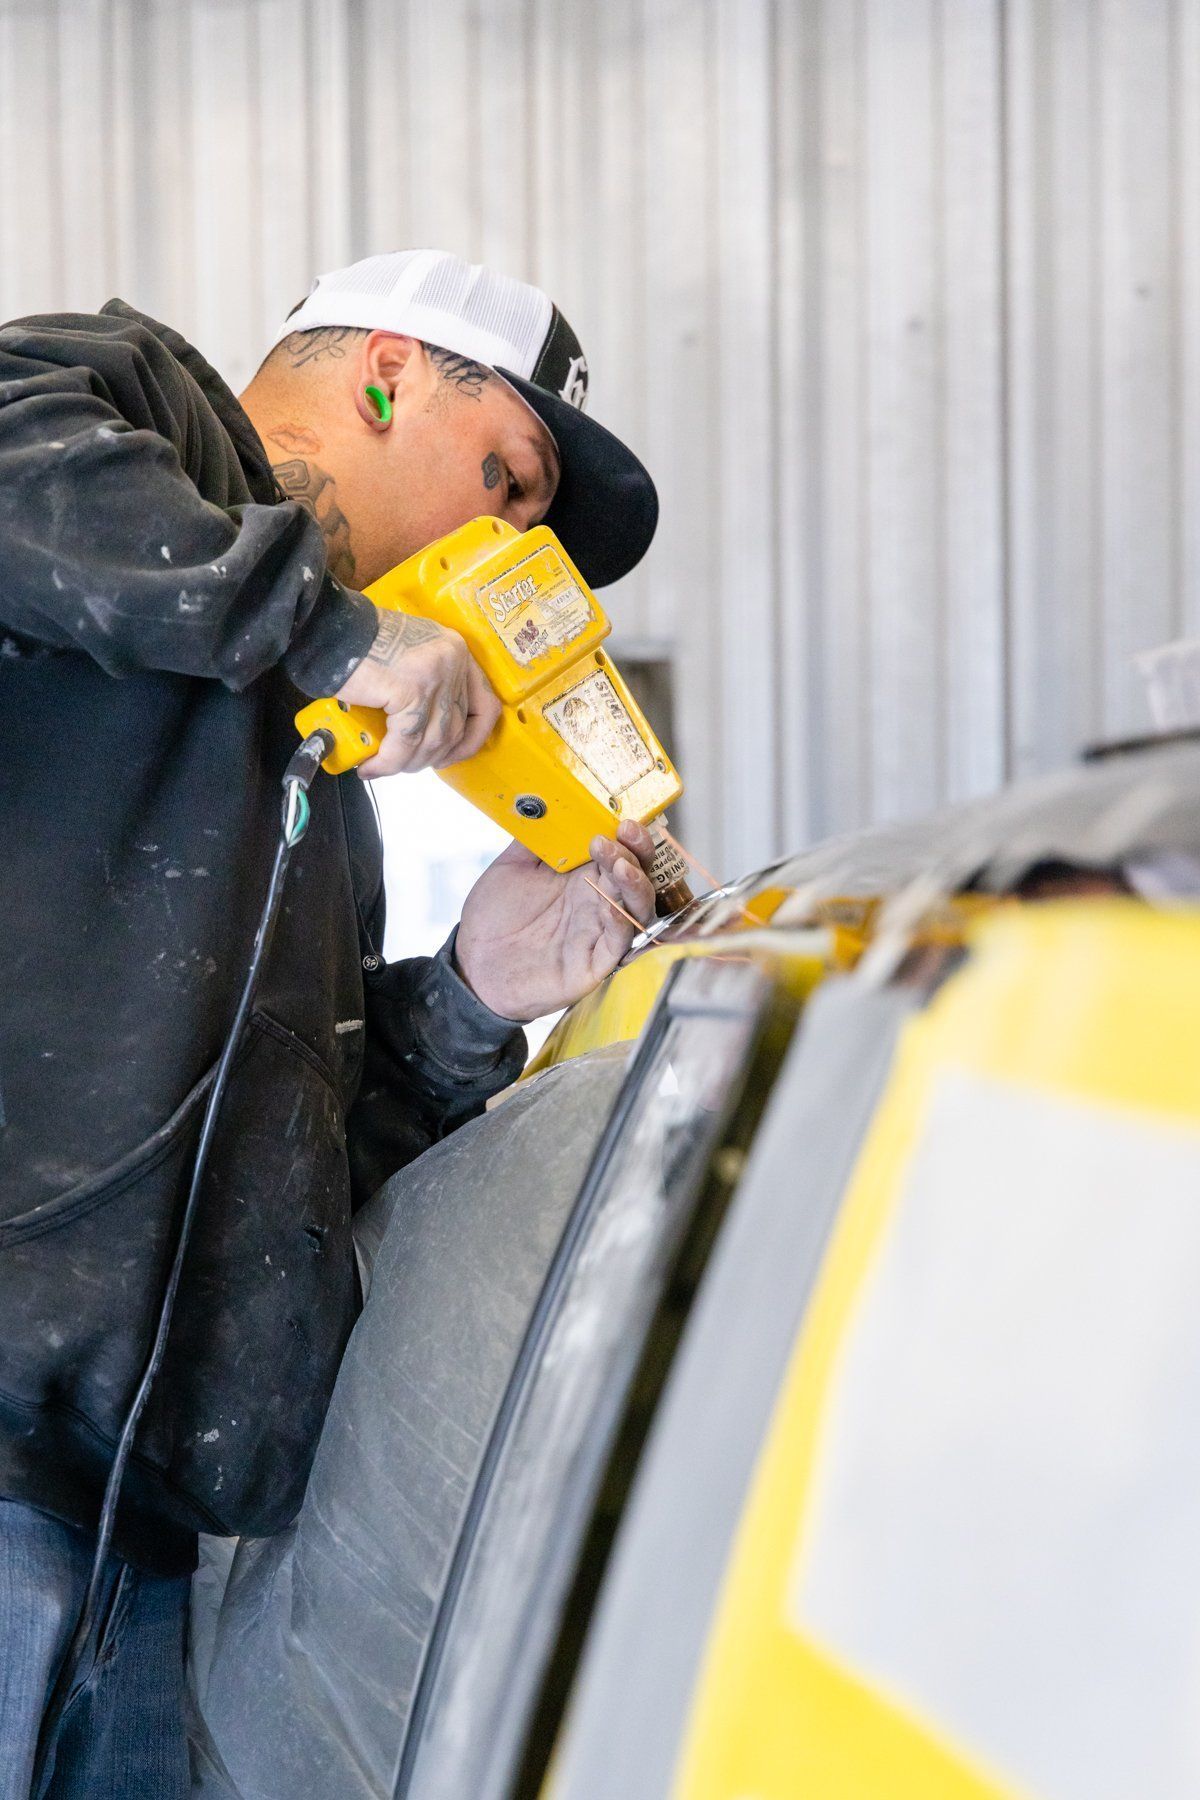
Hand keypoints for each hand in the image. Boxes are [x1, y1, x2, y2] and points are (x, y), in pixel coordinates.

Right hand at [336, 607, 499, 776]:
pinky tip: (371, 766)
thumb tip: (428, 733)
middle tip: (405, 764)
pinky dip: (388, 761)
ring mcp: (435, 675)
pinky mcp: (411, 690)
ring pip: (431, 740)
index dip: (472, 738)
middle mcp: (452, 661)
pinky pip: (405, 742)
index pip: (485, 705)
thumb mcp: (409, 659)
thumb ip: (428, 687)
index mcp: (456, 652)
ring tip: (383, 766)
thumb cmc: (360, 645)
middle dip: (429, 756)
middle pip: (455, 728)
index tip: (450, 755)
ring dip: (407, 763)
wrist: (329, 630)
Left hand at [455, 822, 657, 1021]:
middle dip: (636, 852)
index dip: (628, 835)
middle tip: (621, 835)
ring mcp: (600, 931)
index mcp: (584, 875)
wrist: (475, 965)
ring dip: (635, 884)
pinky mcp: (596, 962)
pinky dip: (621, 922)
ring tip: (619, 865)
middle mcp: (599, 900)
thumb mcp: (511, 867)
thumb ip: (535, 837)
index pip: (621, 849)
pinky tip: (609, 906)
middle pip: (638, 873)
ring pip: (638, 906)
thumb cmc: (494, 918)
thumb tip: (548, 801)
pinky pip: (620, 942)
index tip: (621, 819)